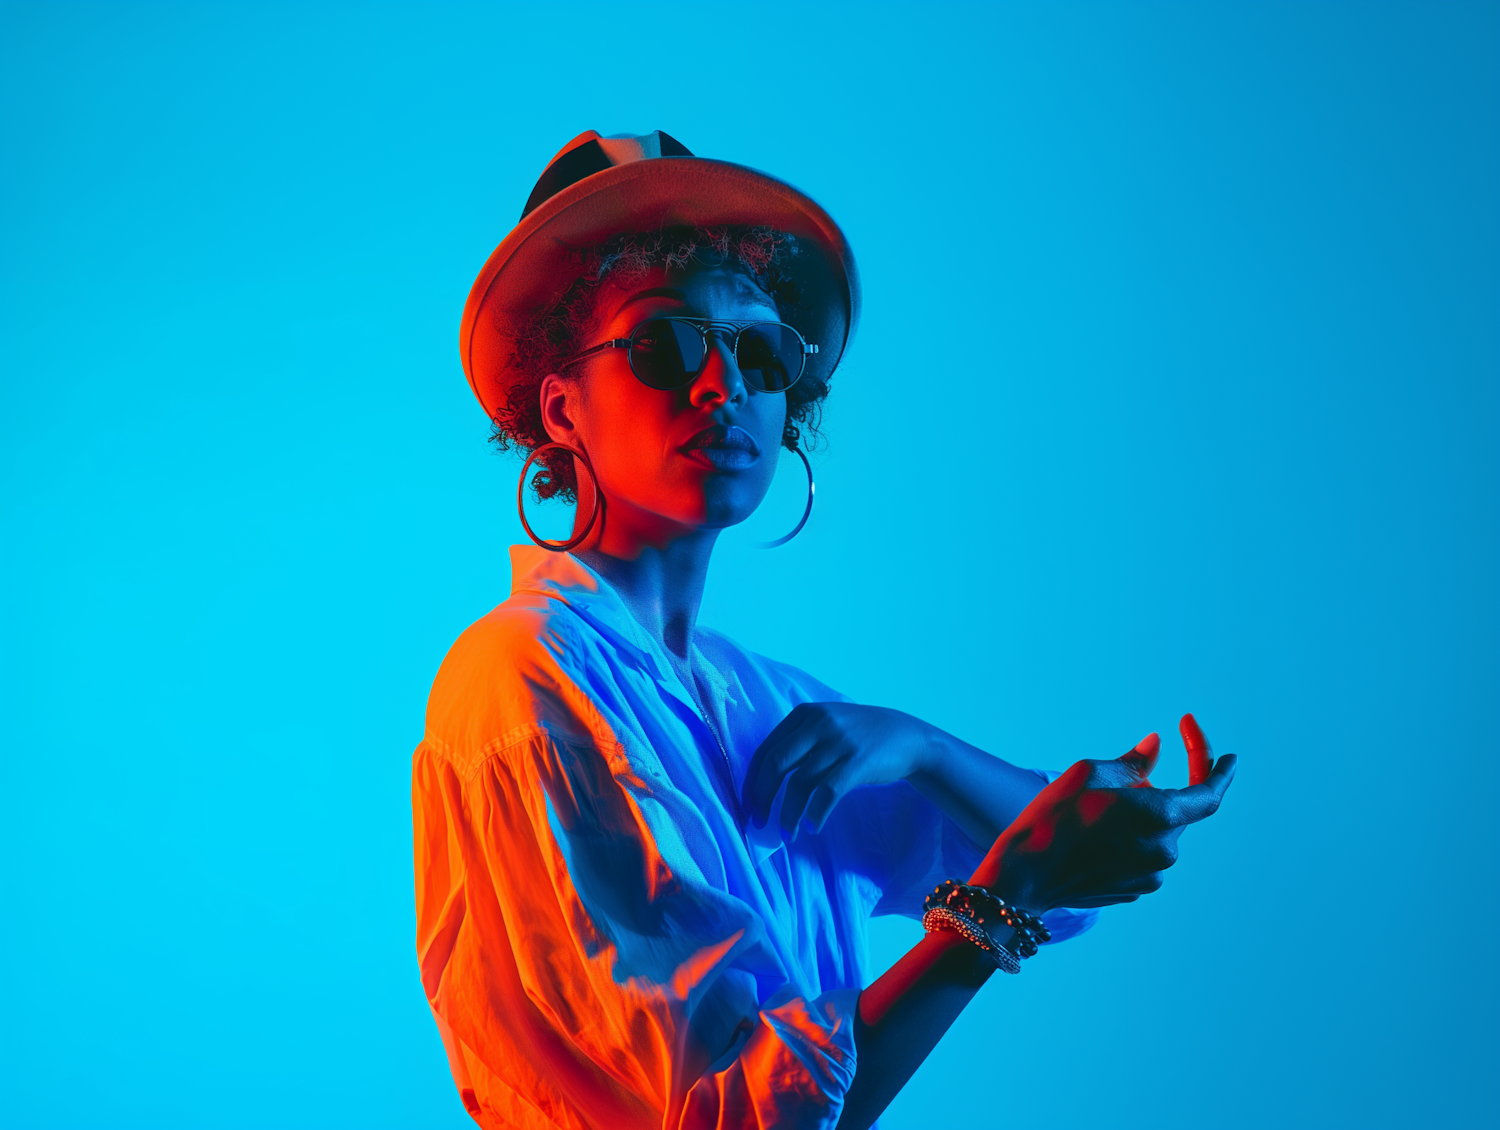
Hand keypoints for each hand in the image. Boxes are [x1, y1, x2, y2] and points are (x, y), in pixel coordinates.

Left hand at [742, 702, 932, 836]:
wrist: (908, 737)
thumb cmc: (860, 738)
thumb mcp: (826, 726)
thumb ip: (798, 743)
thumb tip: (762, 782)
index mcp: (804, 714)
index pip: (765, 750)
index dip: (751, 781)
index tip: (747, 806)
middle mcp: (818, 723)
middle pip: (776, 764)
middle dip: (761, 797)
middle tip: (758, 823)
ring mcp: (839, 741)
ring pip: (800, 783)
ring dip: (789, 814)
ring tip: (788, 835)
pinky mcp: (858, 761)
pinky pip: (827, 793)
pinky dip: (816, 814)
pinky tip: (813, 827)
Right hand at [970, 714, 1236, 911]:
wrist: (1024, 876)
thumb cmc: (1053, 818)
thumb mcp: (1090, 773)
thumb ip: (1134, 761)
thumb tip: (1157, 746)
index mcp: (1162, 816)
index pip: (1209, 792)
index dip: (1219, 769)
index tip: (1230, 755)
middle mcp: (1166, 850)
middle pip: (1179, 810)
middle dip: (1164, 786)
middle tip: (1140, 766)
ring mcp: (1152, 875)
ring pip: (1159, 833)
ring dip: (1142, 814)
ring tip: (1097, 807)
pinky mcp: (1135, 890)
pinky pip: (1143, 854)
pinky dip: (1131, 837)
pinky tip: (1094, 833)